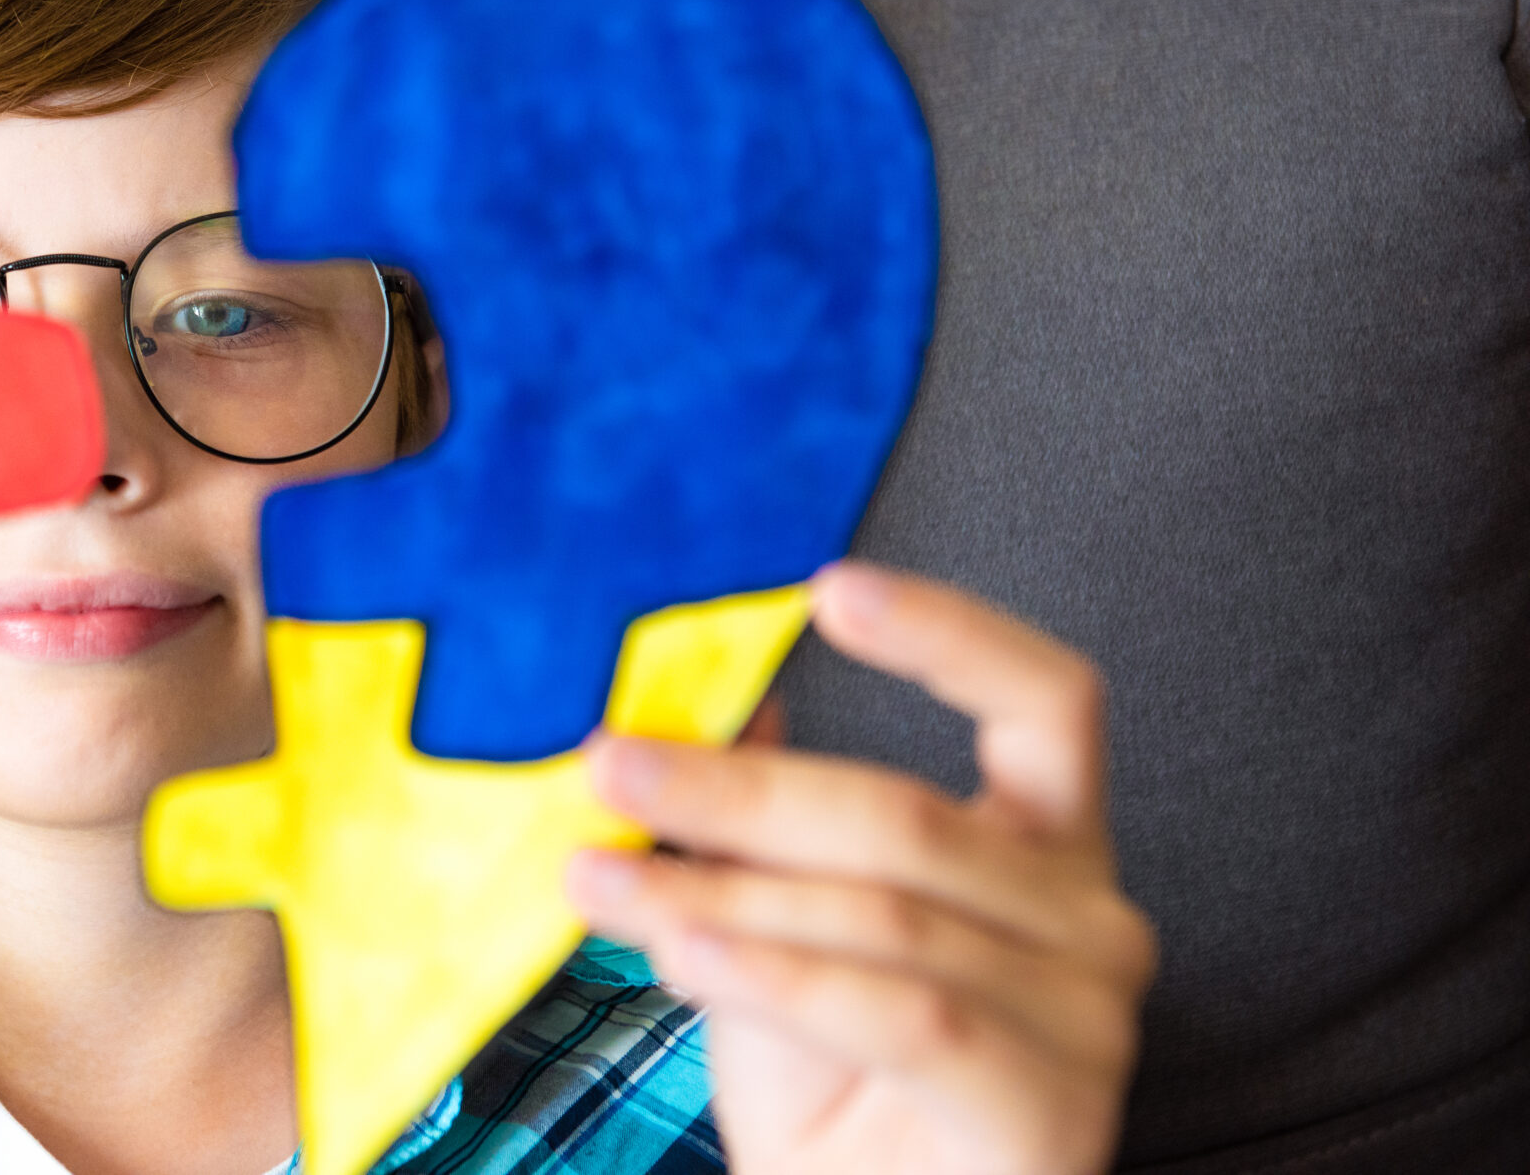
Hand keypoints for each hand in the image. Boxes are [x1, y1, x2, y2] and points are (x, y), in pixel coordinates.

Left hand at [565, 563, 1155, 1174]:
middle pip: (910, 815)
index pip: (1046, 700)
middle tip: (608, 766)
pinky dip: (780, 976)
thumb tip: (693, 701)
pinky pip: (903, 1014)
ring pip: (887, 915)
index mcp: (1043, 844)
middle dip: (738, 791)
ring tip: (604, 882)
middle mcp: (1090, 916)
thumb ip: (761, 820)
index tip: (827, 586)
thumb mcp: (776, 923)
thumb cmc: (829, 1081)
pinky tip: (683, 953)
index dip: (949, 632)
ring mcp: (1087, 1017)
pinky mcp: (1050, 1108)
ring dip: (722, 895)